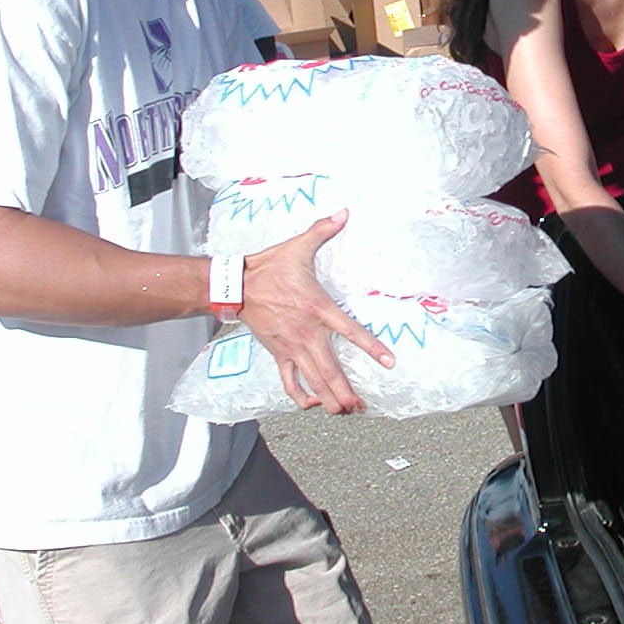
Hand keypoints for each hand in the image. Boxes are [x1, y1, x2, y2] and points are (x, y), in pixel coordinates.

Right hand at [239, 211, 393, 414]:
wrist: (235, 285)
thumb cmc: (269, 267)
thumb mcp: (298, 247)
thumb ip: (323, 230)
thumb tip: (343, 212)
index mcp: (318, 308)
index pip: (351, 332)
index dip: (371, 347)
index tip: (389, 363)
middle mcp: (307, 333)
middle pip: (330, 369)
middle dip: (346, 391)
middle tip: (360, 407)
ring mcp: (291, 346)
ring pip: (312, 379)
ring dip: (329, 397)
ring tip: (344, 412)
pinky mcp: (277, 353)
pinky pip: (289, 380)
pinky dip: (299, 395)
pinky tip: (311, 405)